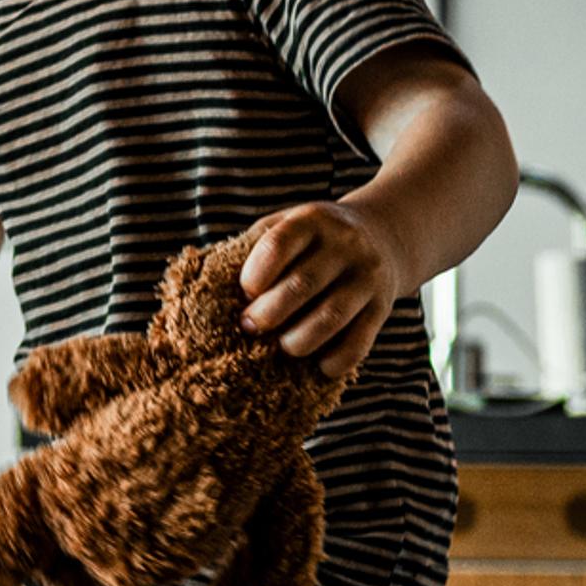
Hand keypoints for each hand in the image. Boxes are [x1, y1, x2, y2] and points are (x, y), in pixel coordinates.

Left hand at [238, 202, 407, 379]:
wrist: (384, 235)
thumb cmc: (314, 239)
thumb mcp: (287, 225)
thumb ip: (253, 246)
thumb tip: (201, 284)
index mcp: (312, 220)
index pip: (280, 243)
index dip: (255, 274)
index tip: (244, 292)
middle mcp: (345, 245)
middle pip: (302, 286)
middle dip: (266, 314)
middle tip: (248, 327)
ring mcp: (367, 276)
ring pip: (330, 318)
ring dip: (296, 342)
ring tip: (281, 346)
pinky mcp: (382, 307)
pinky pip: (359, 342)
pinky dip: (333, 360)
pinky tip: (316, 365)